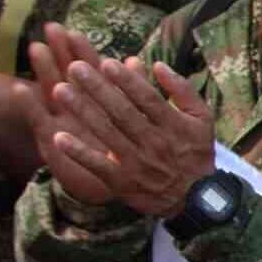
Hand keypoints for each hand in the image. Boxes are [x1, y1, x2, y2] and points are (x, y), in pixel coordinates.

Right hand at [21, 23, 117, 203]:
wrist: (115, 187)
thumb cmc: (126, 152)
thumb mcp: (135, 120)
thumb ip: (134, 90)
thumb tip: (135, 60)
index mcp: (100, 102)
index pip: (91, 71)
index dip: (83, 52)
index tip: (75, 31)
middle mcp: (79, 108)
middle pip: (69, 75)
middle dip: (62, 52)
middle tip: (53, 28)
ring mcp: (63, 122)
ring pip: (53, 92)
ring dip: (45, 72)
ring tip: (37, 49)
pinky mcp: (51, 142)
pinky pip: (40, 122)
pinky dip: (30, 106)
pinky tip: (19, 89)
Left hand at [42, 49, 216, 218]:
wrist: (195, 199)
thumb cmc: (195, 152)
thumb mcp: (202, 118)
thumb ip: (183, 90)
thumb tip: (158, 64)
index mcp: (173, 125)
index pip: (147, 99)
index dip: (127, 80)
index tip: (106, 62)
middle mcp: (154, 143)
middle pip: (122, 112)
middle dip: (97, 88)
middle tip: (74, 67)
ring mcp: (137, 163)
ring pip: (107, 133)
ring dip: (82, 112)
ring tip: (60, 90)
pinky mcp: (123, 182)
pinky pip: (98, 166)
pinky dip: (79, 152)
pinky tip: (60, 137)